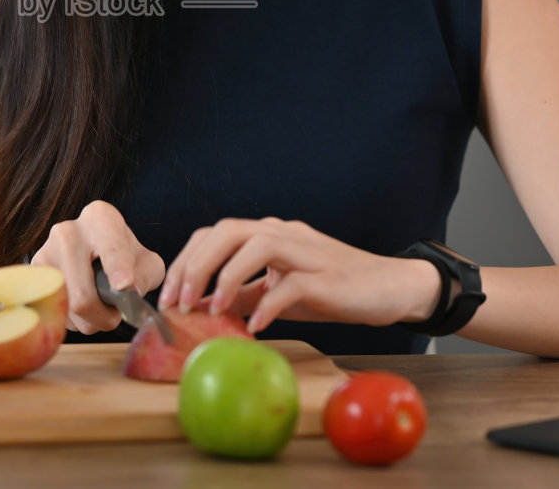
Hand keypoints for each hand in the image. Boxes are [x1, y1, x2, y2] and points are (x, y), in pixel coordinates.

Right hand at [31, 200, 165, 334]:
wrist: (91, 247)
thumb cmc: (123, 256)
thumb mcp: (146, 262)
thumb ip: (145, 276)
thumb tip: (127, 291)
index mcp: (101, 218)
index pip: (111, 249)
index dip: (118, 269)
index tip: (124, 284)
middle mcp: (67, 231)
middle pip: (83, 295)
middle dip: (104, 317)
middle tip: (115, 315)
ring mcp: (45, 251)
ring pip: (68, 309)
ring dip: (89, 320)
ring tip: (98, 306)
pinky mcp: (33, 272)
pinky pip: (56, 311)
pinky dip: (73, 318)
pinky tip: (80, 303)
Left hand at [159, 218, 439, 333]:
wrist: (390, 288)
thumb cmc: (334, 289)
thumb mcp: (281, 291)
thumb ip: (247, 295)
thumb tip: (207, 309)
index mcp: (268, 234)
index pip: (215, 234)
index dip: (187, 260)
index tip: (168, 296)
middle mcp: (284, 233)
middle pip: (228, 231)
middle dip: (197, 265)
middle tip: (179, 302)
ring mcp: (306, 251)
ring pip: (256, 245)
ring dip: (226, 276)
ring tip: (209, 310)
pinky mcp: (327, 276)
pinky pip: (291, 285)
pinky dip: (268, 306)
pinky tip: (255, 328)